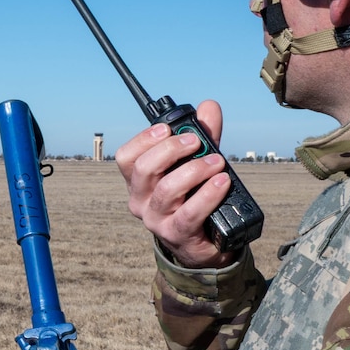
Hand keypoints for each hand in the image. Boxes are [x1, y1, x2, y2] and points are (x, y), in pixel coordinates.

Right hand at [115, 99, 235, 269]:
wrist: (204, 243)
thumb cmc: (194, 197)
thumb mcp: (195, 164)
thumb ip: (202, 135)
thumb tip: (209, 106)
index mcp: (138, 181)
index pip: (126, 157)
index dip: (143, 139)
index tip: (166, 127)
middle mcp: (140, 200)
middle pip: (144, 169)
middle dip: (171, 149)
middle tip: (195, 141)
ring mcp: (155, 220)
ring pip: (167, 189)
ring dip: (195, 170)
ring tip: (216, 162)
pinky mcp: (176, 234)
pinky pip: (189, 213)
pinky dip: (208, 194)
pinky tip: (222, 182)